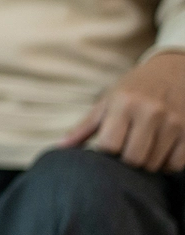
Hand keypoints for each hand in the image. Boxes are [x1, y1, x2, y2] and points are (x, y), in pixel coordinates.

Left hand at [60, 52, 184, 172]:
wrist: (174, 70)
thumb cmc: (134, 88)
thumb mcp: (107, 101)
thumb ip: (84, 126)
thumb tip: (60, 148)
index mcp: (123, 103)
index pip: (109, 145)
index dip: (105, 152)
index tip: (108, 147)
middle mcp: (150, 112)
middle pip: (133, 159)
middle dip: (126, 161)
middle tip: (125, 150)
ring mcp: (173, 122)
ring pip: (154, 164)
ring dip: (146, 163)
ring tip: (142, 149)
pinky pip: (176, 164)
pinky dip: (167, 165)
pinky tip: (160, 152)